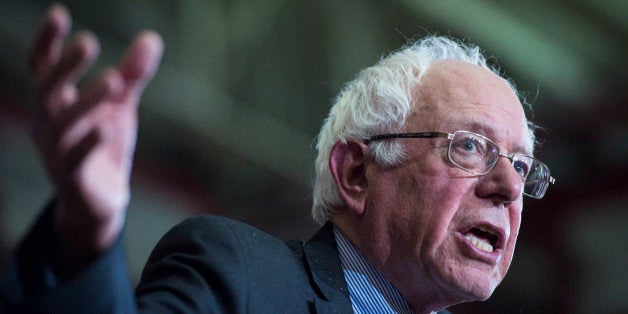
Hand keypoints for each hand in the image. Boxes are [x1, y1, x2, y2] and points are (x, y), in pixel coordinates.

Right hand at [30, 4, 162, 255]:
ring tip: (113, 79)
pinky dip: (89, 142)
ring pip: (62, 124)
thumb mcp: (119, 108)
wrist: (99, 203)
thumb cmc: (102, 146)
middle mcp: (47, 124)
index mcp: (54, 103)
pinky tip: (106, 127)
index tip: (59, 13)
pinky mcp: (72, 179)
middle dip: (65, 66)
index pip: (42, 67)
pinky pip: (75, 159)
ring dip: (85, 101)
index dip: (47, 42)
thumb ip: (132, 76)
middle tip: (89, 41)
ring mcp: (56, 152)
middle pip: (47, 90)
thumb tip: (152, 38)